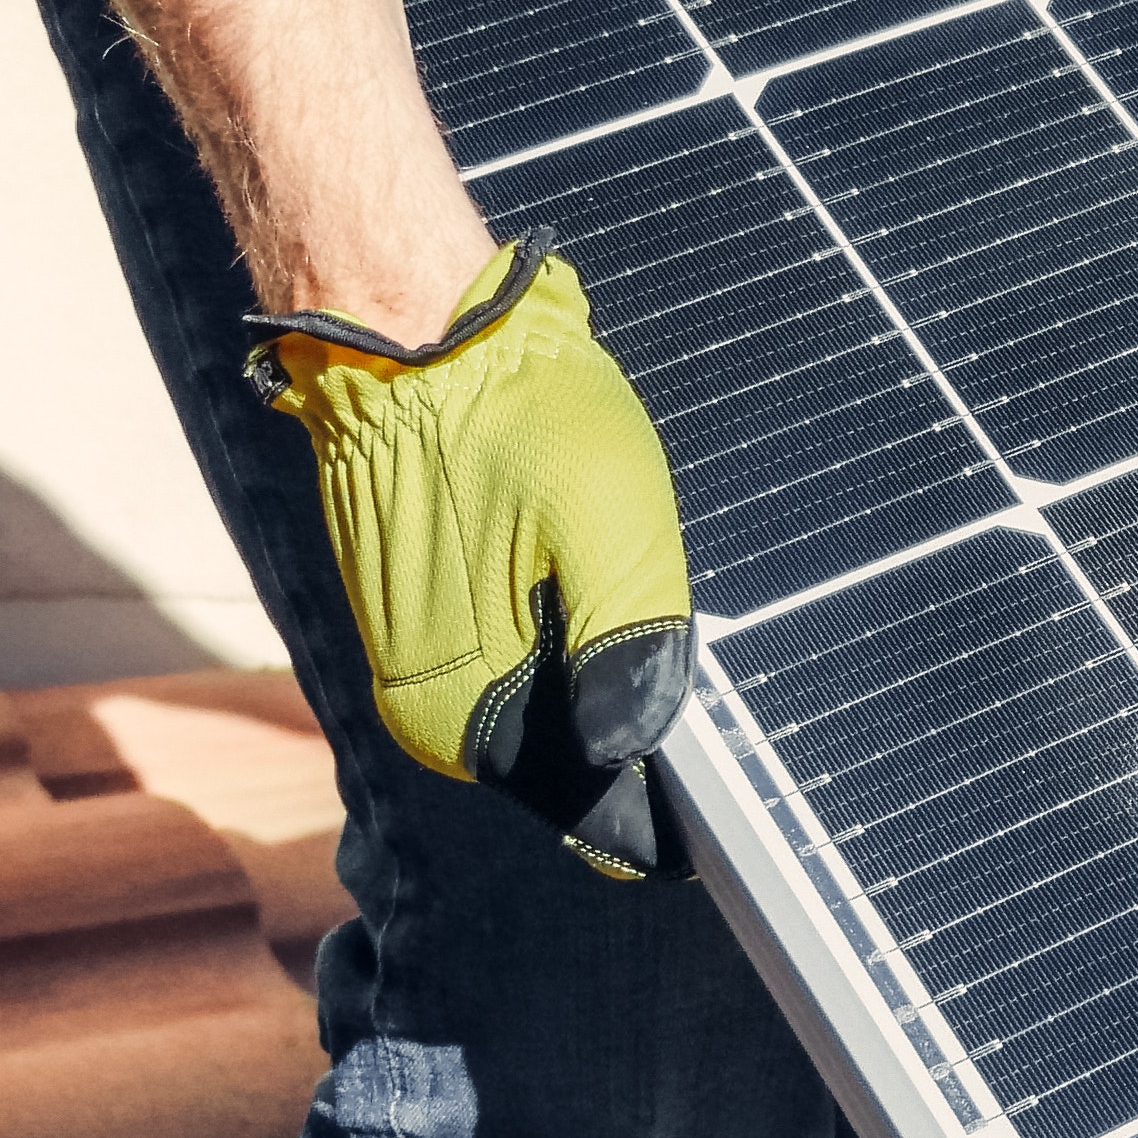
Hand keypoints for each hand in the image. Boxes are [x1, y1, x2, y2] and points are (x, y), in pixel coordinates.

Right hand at [252, 241, 697, 878]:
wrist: (410, 332)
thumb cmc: (515, 416)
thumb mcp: (611, 526)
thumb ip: (630, 650)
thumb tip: (632, 756)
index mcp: (465, 718)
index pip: (591, 805)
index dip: (666, 801)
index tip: (727, 800)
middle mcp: (433, 714)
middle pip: (573, 757)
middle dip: (638, 725)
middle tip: (696, 665)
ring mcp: (424, 667)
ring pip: (550, 707)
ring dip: (604, 672)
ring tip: (631, 589)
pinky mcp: (427, 620)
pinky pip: (519, 657)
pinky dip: (566, 632)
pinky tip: (587, 570)